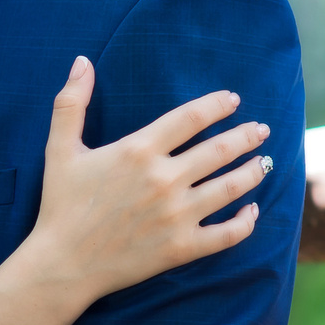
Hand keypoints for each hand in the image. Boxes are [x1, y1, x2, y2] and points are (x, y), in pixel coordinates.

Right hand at [20, 60, 270, 308]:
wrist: (62, 263)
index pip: (191, 117)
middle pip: (219, 149)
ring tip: (265, 163)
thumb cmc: (60, 204)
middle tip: (261, 130)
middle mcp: (163, 179)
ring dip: (253, 172)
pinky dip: (246, 221)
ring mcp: (176, 215)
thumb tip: (81, 61)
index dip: (216, 105)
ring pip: (230, 187)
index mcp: (138, 150)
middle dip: (246, 136)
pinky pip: (227, 234)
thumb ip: (71, 102)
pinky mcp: (181, 247)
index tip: (233, 100)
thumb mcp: (59, 148)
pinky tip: (253, 210)